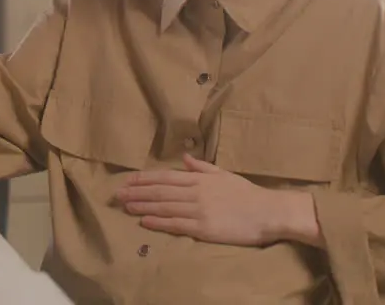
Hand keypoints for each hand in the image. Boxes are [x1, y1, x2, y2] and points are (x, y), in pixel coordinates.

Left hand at [116, 154, 321, 246]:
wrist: (267, 211)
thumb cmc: (247, 194)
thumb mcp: (224, 174)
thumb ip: (202, 167)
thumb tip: (184, 157)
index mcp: (199, 179)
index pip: (165, 177)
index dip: (144, 179)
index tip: (128, 180)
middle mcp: (195, 192)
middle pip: (159, 191)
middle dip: (137, 192)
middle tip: (117, 194)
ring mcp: (198, 209)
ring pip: (164, 206)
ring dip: (142, 206)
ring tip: (125, 206)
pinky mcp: (203, 227)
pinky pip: (176, 224)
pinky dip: (158, 222)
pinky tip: (144, 221)